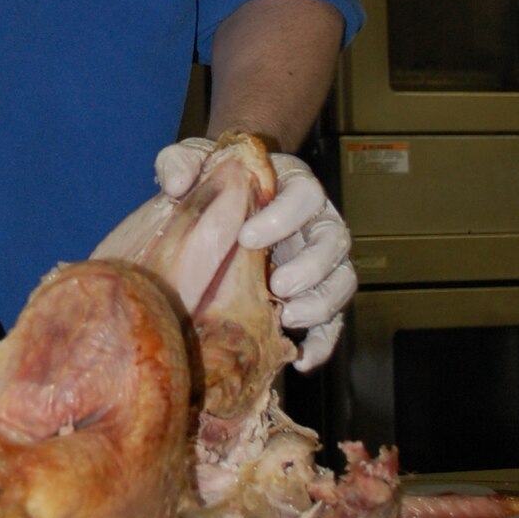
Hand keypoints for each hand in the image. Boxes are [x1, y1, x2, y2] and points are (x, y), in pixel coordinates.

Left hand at [152, 140, 356, 370]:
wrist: (225, 200)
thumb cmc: (217, 177)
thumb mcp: (197, 158)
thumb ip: (182, 160)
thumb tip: (176, 184)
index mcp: (294, 185)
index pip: (305, 194)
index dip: (284, 216)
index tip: (247, 237)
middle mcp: (317, 221)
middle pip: (333, 241)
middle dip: (310, 267)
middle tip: (276, 287)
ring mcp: (321, 259)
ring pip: (342, 280)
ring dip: (321, 304)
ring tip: (287, 320)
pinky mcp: (316, 292)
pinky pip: (334, 320)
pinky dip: (324, 342)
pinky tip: (300, 360)